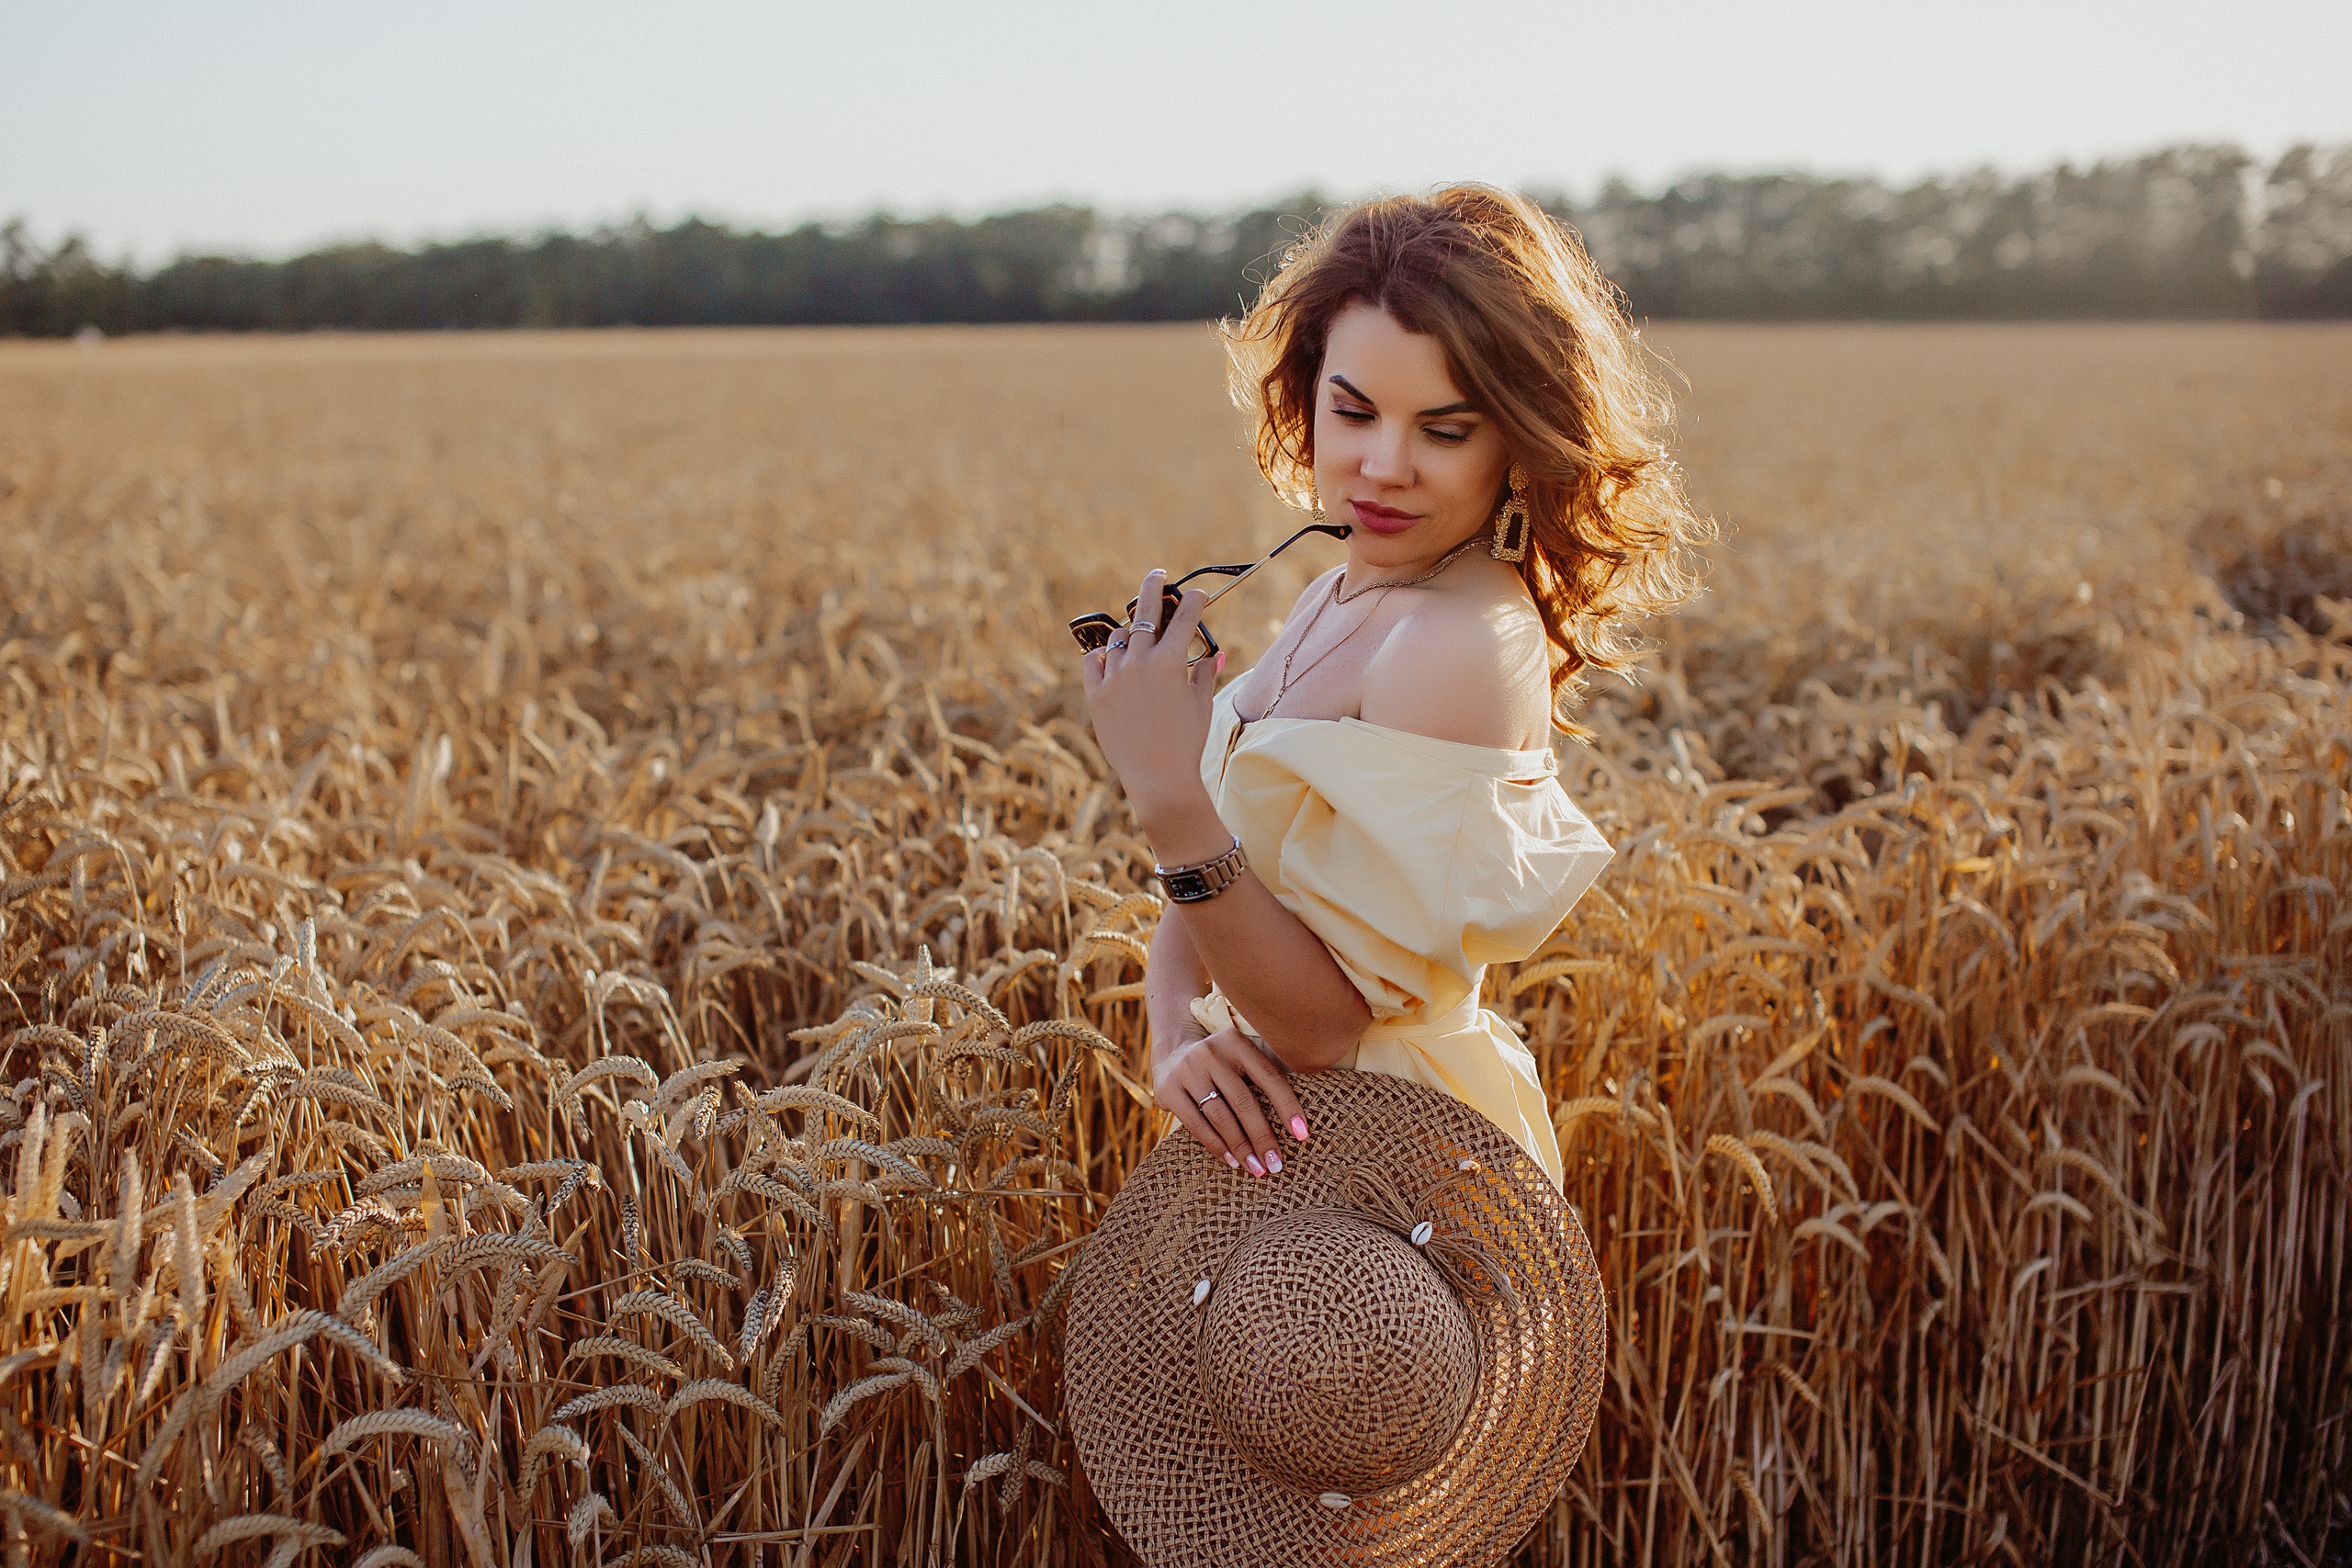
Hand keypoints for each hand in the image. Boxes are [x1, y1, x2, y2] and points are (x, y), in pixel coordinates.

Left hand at [1079, 568, 1220, 831]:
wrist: (1158, 779)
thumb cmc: (1186, 744)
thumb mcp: (1201, 705)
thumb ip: (1205, 673)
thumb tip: (1214, 653)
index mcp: (1170, 663)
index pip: (1184, 618)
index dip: (1194, 601)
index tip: (1198, 594)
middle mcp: (1139, 663)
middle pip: (1145, 612)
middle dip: (1154, 587)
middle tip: (1157, 575)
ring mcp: (1114, 677)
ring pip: (1119, 638)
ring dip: (1130, 633)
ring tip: (1136, 636)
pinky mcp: (1095, 694)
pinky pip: (1093, 662)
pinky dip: (1102, 656)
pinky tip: (1109, 655)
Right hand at [1153, 1026, 1309, 1176]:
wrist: (1172, 1050)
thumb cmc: (1222, 1064)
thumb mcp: (1240, 1057)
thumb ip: (1262, 1078)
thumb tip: (1296, 1123)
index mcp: (1236, 1042)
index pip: (1268, 1077)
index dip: (1288, 1106)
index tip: (1302, 1134)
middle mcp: (1211, 1053)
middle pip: (1244, 1102)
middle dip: (1263, 1137)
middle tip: (1276, 1164)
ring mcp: (1187, 1070)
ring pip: (1221, 1117)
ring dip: (1241, 1147)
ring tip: (1256, 1168)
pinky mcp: (1168, 1089)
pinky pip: (1197, 1125)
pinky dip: (1217, 1146)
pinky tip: (1232, 1161)